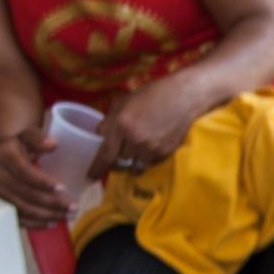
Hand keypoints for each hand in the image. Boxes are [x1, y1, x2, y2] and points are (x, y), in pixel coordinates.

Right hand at [0, 128, 74, 227]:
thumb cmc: (19, 144)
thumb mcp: (27, 134)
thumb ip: (38, 138)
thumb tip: (52, 144)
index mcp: (4, 156)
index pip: (24, 172)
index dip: (43, 182)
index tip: (63, 188)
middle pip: (26, 194)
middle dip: (52, 203)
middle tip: (73, 207)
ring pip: (22, 209)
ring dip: (47, 215)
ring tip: (67, 216)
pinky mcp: (0, 203)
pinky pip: (16, 217)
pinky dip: (34, 223)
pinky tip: (51, 223)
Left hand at [88, 77, 204, 179]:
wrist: (183, 98)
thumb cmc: (151, 95)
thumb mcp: (124, 102)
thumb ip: (109, 120)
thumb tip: (99, 135)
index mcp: (121, 125)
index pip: (105, 154)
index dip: (97, 168)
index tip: (90, 177)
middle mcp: (135, 140)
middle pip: (119, 163)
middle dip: (116, 163)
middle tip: (117, 158)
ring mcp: (151, 148)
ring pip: (135, 167)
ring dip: (132, 164)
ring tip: (134, 155)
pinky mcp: (165, 153)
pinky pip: (150, 163)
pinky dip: (146, 159)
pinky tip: (150, 147)